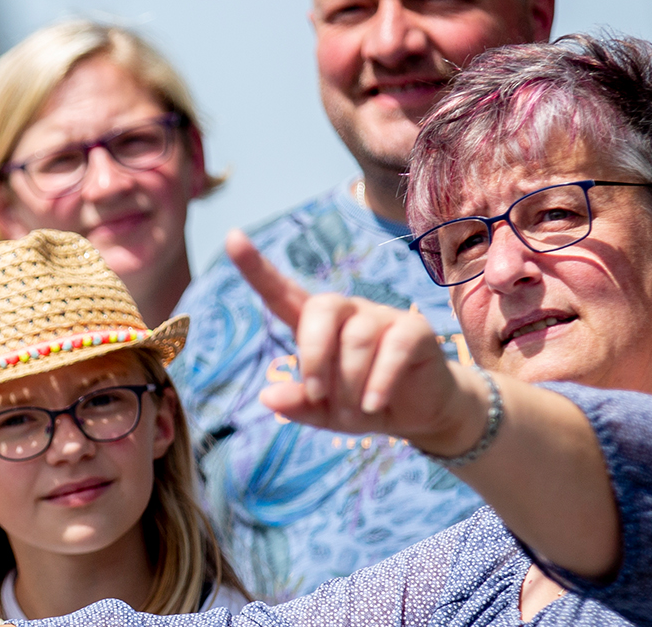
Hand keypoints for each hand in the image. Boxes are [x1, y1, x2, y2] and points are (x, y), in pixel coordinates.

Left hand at [226, 230, 482, 449]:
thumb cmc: (363, 404)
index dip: (257, 267)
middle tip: (318, 394)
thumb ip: (299, 404)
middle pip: (322, 307)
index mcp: (316, 326)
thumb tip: (267, 397)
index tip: (231, 238)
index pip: (282, 293)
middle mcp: (347, 313)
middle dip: (315, 354)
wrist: (420, 413)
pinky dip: (379, 381)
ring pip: (357, 338)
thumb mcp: (326, 413)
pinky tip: (374, 405)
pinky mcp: (414, 330)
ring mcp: (381, 317)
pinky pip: (393, 348)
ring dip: (350, 383)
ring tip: (355, 414)